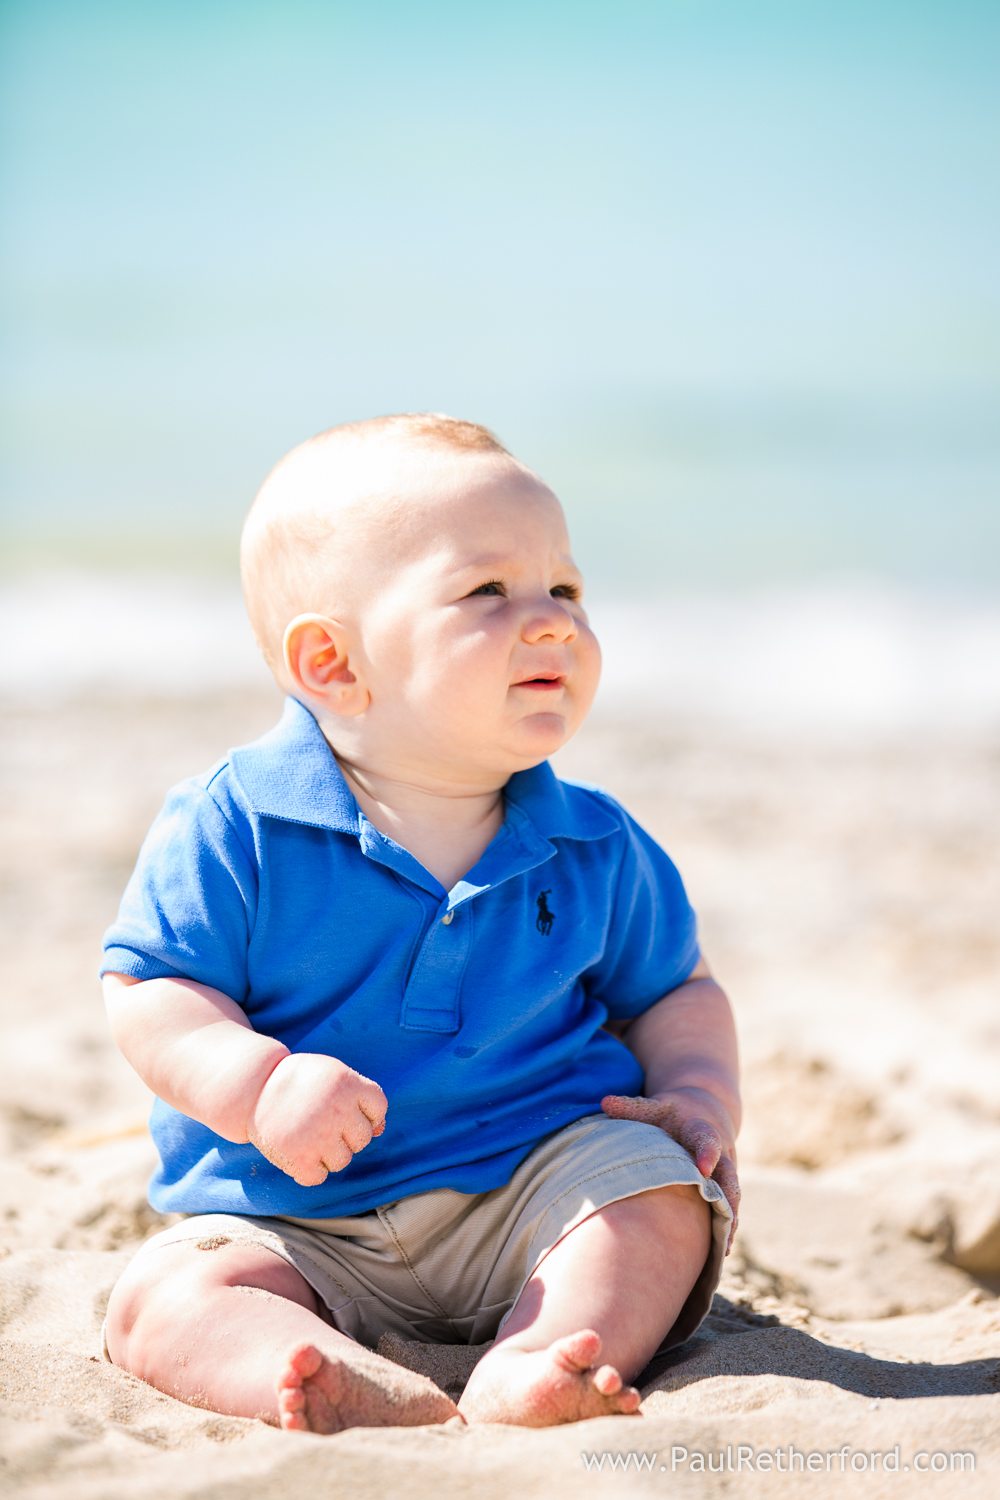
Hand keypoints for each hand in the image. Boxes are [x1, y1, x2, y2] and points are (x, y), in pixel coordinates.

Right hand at [246, 1052, 387, 1186]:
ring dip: (328, 1153)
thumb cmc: (299, 1081)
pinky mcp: (298, 1157)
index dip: (365, 1111)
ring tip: (308, 1135)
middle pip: (363, 1138)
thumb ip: (359, 1098)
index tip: (342, 1105)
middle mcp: (337, 1110)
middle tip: (321, 1121)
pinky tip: (298, 1151)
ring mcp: (319, 1135)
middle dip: (346, 1134)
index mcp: (347, 1083)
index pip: (378, 1107)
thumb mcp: (332, 1076)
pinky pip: (318, 1177)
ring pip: (342, 1161)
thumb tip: (380, 1129)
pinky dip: (308, 1170)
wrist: (252, 1086)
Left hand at [601, 1085, 740, 1251]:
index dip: (706, 1153)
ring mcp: (727, 1170)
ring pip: (733, 1196)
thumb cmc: (673, 1112)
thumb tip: (603, 1101)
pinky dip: (728, 1228)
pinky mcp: (728, 1185)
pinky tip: (722, 1252)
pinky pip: (731, 1208)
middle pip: (729, 1174)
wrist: (708, 1110)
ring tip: (724, 1247)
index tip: (702, 1169)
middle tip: (724, 1218)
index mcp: (701, 1129)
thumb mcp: (656, 1106)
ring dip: (730, 1219)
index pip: (706, 1140)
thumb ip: (633, 1108)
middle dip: (727, 1195)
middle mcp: (721, 1151)